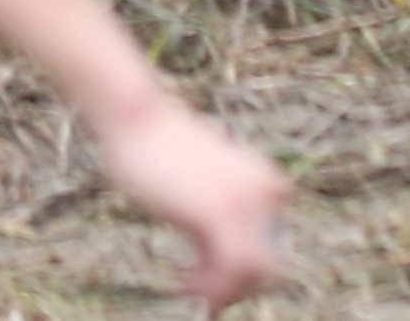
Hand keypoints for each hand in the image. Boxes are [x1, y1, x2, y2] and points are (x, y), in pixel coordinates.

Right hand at [94, 99, 290, 309]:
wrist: (136, 118)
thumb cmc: (157, 151)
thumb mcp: (197, 187)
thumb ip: (213, 219)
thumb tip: (214, 263)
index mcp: (265, 182)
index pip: (273, 247)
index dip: (244, 272)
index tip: (210, 276)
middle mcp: (264, 192)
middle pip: (267, 266)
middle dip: (236, 286)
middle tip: (201, 291)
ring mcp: (245, 202)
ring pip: (254, 273)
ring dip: (221, 290)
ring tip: (188, 287)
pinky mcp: (219, 213)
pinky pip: (233, 269)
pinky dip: (211, 288)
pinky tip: (183, 282)